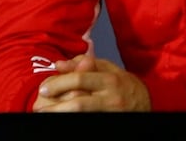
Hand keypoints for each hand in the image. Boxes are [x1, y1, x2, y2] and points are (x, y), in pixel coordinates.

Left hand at [33, 54, 150, 111]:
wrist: (146, 104)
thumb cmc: (125, 85)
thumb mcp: (109, 69)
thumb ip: (86, 64)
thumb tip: (59, 65)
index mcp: (109, 80)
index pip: (80, 79)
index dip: (59, 83)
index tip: (44, 88)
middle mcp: (110, 98)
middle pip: (77, 103)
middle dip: (54, 106)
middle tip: (39, 106)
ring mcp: (109, 113)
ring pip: (79, 114)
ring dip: (59, 115)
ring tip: (45, 114)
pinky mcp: (107, 122)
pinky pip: (85, 121)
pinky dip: (70, 120)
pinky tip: (60, 118)